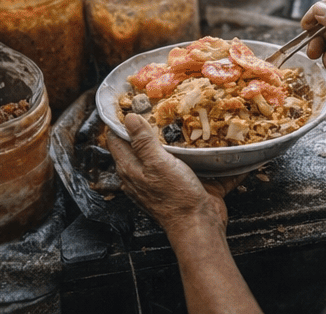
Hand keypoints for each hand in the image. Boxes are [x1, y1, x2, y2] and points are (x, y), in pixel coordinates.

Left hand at [106, 113, 242, 232]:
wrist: (200, 224)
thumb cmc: (176, 196)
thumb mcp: (158, 164)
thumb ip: (143, 142)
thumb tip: (128, 117)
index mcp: (131, 169)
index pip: (116, 140)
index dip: (119, 120)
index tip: (131, 101)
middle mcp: (144, 175)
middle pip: (141, 145)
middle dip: (150, 124)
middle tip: (162, 102)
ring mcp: (164, 180)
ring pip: (166, 153)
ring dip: (176, 136)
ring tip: (187, 114)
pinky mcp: (184, 184)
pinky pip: (191, 164)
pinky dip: (198, 153)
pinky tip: (209, 140)